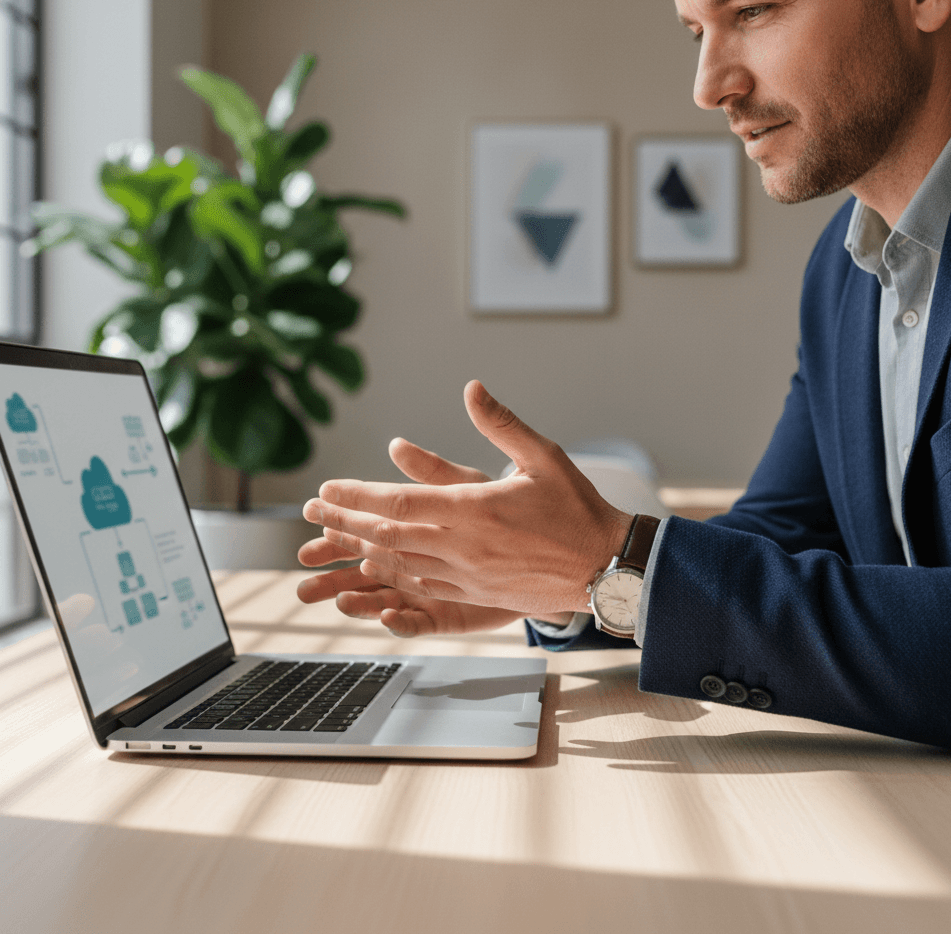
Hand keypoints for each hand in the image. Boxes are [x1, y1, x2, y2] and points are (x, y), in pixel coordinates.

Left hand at [302, 380, 631, 617]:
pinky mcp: (475, 596)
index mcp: (472, 510)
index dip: (354, 496)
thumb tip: (472, 388)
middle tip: (311, 509)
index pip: (396, 502)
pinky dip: (394, 572)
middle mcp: (461, 547)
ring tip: (333, 535)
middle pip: (385, 535)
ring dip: (361, 547)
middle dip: (343, 521)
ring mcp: (465, 576)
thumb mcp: (544, 456)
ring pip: (398, 562)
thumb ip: (501, 424)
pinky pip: (422, 584)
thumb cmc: (577, 509)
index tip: (325, 488)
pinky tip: (381, 563)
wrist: (605, 567)